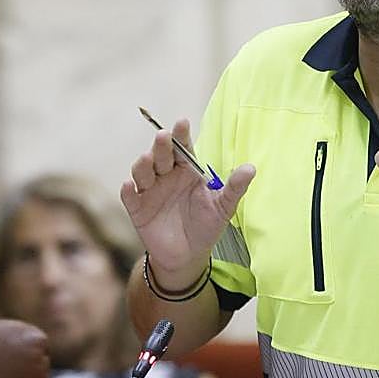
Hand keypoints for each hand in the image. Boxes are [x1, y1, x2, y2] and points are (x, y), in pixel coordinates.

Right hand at [120, 118, 254, 286]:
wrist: (188, 256)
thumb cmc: (205, 226)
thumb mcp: (223, 207)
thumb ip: (234, 188)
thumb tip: (251, 168)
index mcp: (186, 170)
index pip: (183, 148)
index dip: (181, 135)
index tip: (182, 122)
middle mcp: (166, 175)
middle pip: (160, 155)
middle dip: (161, 146)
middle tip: (163, 136)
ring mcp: (150, 191)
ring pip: (142, 172)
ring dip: (143, 164)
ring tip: (148, 160)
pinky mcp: (137, 208)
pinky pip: (129, 197)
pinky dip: (127, 190)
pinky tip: (128, 185)